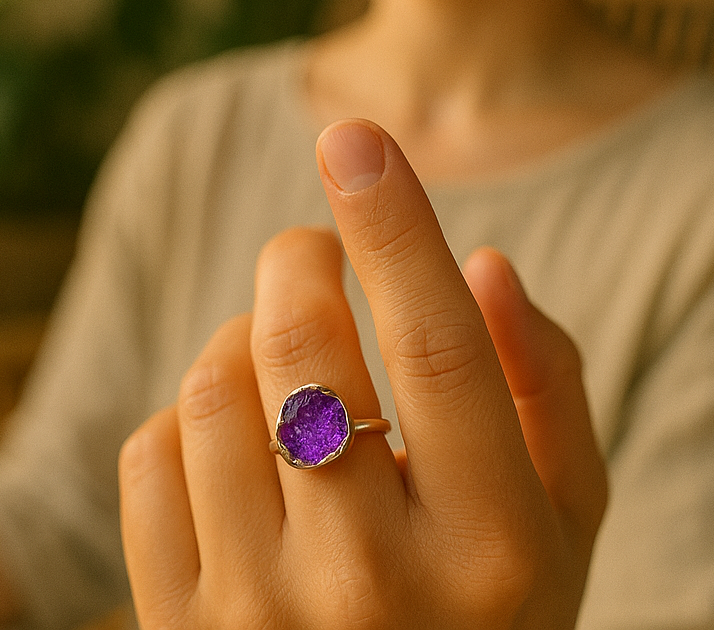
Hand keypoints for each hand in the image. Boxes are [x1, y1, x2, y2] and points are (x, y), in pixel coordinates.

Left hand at [119, 119, 606, 628]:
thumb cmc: (491, 615)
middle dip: (299, 258)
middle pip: (301, 343)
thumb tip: (484, 262)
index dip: (394, 224)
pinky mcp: (176, 629)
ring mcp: (260, 617)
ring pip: (214, 383)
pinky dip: (193, 411)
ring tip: (290, 366)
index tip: (355, 134)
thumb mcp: (563, 517)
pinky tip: (241, 442)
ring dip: (247, 334)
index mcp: (493, 549)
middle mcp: (372, 587)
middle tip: (315, 255)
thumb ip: (546, 386)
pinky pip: (150, 450)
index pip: (438, 345)